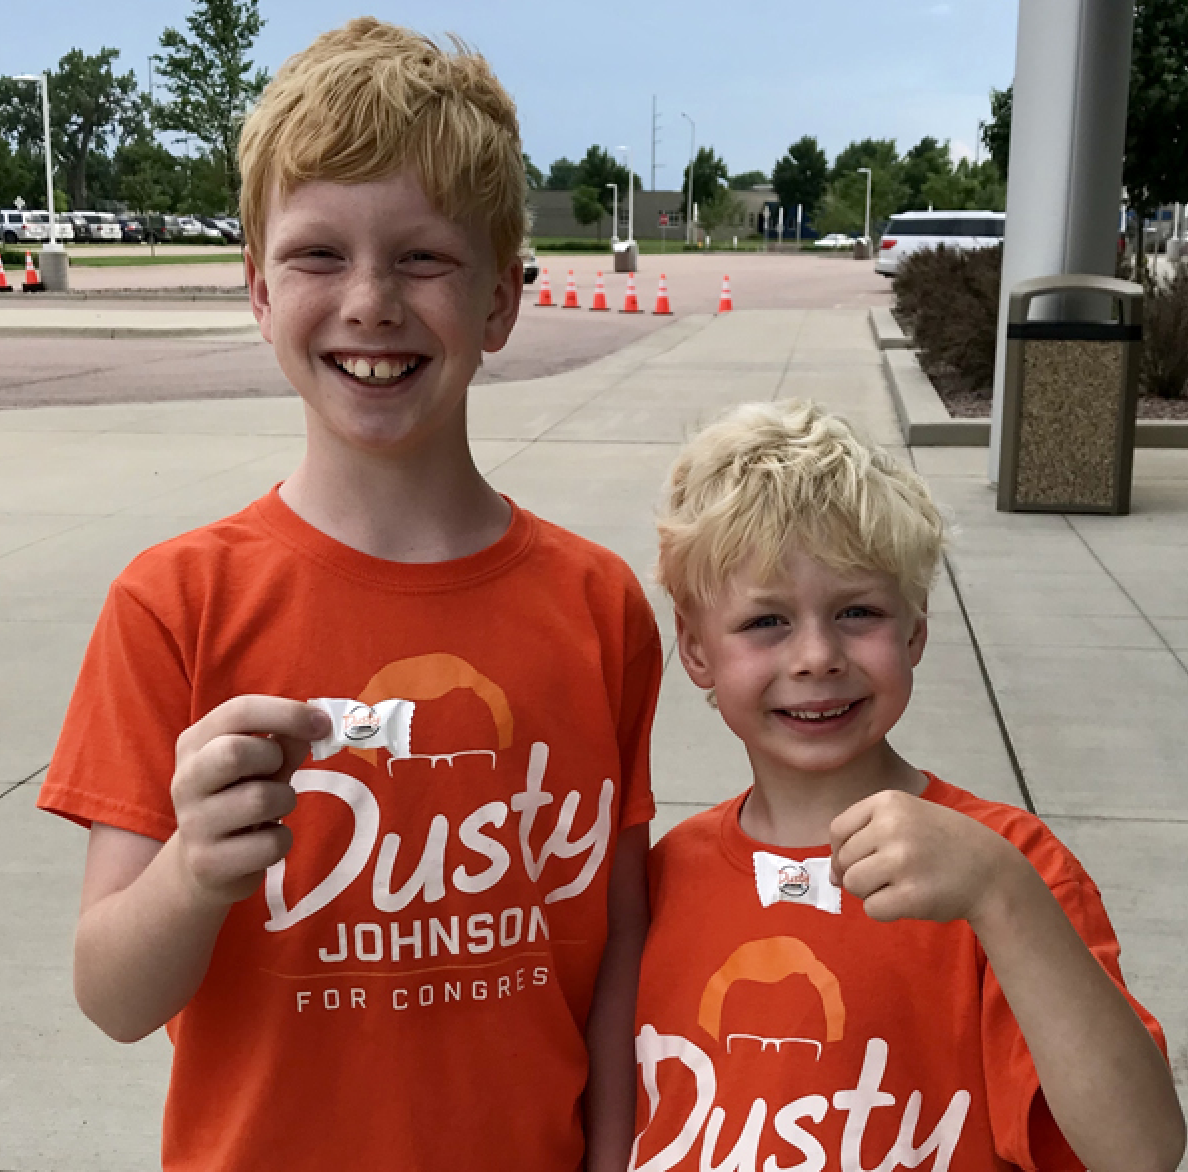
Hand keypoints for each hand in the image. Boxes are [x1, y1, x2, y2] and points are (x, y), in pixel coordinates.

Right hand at [170, 696, 330, 907]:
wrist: (205, 865)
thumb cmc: (239, 798)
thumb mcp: (262, 765)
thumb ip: (285, 741)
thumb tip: (319, 721)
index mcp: (195, 743)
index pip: (238, 711)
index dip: (287, 713)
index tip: (323, 723)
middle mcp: (186, 780)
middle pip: (235, 752)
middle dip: (274, 758)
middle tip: (279, 772)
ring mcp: (192, 823)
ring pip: (259, 799)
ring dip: (284, 801)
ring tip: (273, 809)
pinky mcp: (208, 863)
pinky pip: (270, 843)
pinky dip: (282, 840)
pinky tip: (265, 840)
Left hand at [830, 789, 1021, 925]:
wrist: (993, 871)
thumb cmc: (943, 845)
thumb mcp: (908, 817)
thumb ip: (866, 836)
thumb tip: (831, 876)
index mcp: (889, 802)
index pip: (838, 829)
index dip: (842, 850)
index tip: (860, 860)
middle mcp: (892, 826)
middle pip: (844, 860)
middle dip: (861, 873)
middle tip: (894, 874)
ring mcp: (902, 860)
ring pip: (853, 884)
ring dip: (871, 892)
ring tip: (901, 885)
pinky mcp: (911, 895)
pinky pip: (872, 909)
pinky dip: (886, 911)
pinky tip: (910, 900)